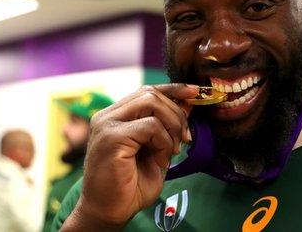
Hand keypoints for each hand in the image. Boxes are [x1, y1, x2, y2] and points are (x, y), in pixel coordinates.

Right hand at [61, 84, 198, 230]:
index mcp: (117, 116)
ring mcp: (107, 125)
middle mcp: (108, 116)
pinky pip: (150, 126)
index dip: (173, 89)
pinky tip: (161, 159)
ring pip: (151, 103)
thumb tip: (188, 103)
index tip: (195, 93)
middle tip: (185, 139)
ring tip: (172, 151)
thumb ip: (168, 127)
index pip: (147, 91)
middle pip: (151, 94)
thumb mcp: (157, 150)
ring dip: (172, 126)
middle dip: (177, 114)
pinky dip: (164, 141)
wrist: (110, 211)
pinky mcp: (111, 138)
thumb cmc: (131, 185)